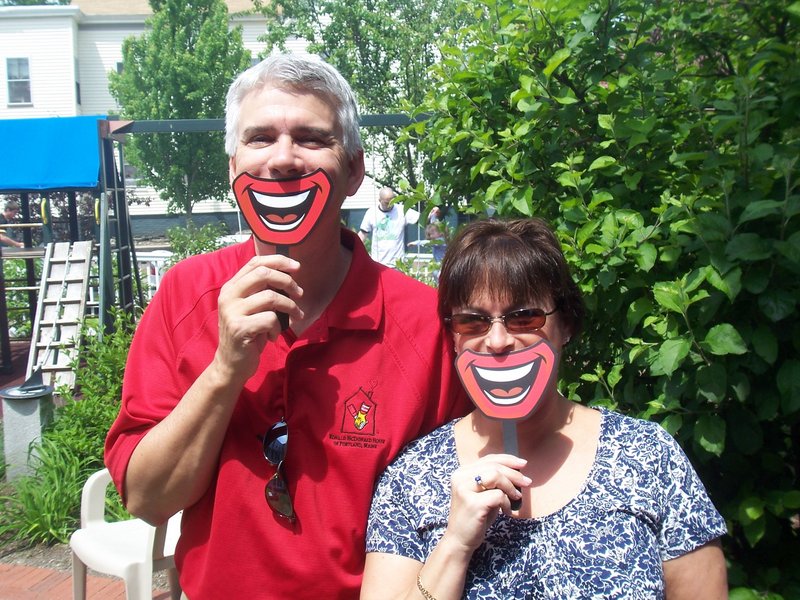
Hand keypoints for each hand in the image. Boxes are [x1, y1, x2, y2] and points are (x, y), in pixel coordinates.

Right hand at [213, 254, 303, 382]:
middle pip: (263, 274)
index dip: (278, 261)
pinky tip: (272, 336)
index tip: (296, 267)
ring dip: (290, 307)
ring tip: (295, 316)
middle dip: (287, 281)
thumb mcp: (252, 308)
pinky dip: (278, 328)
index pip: (255, 263)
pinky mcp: (239, 328)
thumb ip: (262, 291)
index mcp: (231, 287)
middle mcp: (228, 296)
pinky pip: (270, 319)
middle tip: (300, 294)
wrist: (231, 364)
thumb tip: (289, 275)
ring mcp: (232, 312)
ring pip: (271, 297)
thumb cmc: (248, 333)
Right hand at [443, 454, 530, 551]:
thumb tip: (517, 470)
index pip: (488, 459)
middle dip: (514, 474)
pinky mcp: (473, 503)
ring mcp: (465, 489)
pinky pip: (498, 495)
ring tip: (516, 497)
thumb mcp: (483, 493)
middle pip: (493, 466)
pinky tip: (507, 511)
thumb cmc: (475, 516)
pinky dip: (507, 503)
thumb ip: (493, 480)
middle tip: (527, 482)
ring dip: (510, 487)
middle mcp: (460, 477)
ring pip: (495, 476)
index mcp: (462, 472)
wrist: (460, 539)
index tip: (523, 464)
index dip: (508, 460)